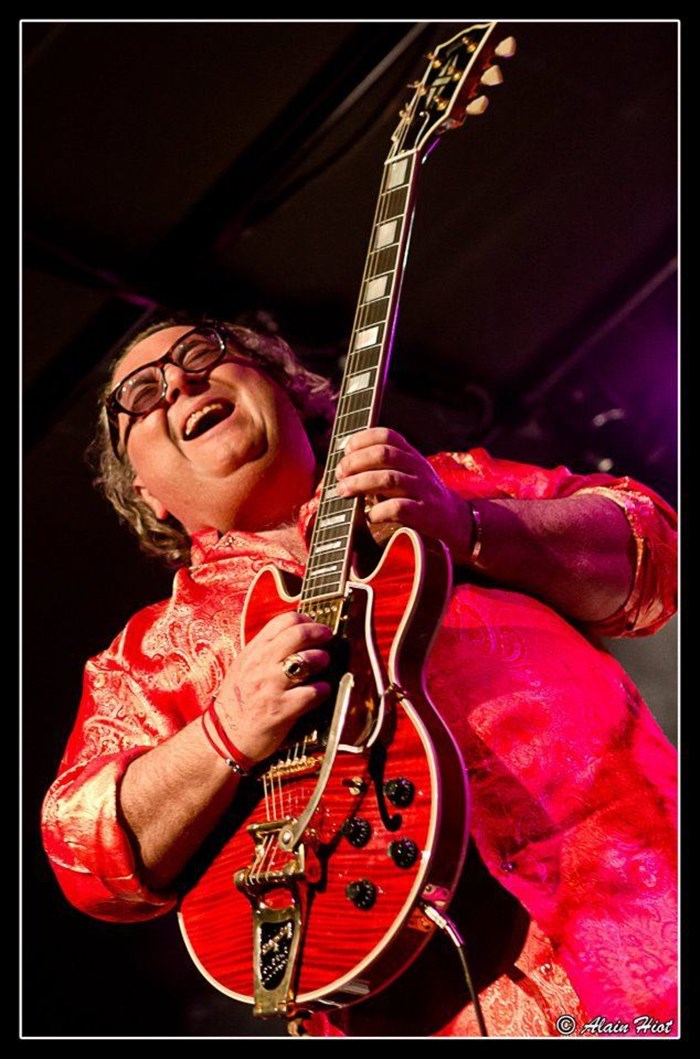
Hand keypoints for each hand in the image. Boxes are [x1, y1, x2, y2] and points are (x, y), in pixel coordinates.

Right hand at [214, 612, 332, 762]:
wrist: (223, 736)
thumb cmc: (238, 701)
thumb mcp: (244, 666)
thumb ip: (266, 650)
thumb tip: (296, 635)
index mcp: (253, 651)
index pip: (283, 621)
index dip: (306, 620)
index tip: (315, 626)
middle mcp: (261, 665)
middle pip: (298, 635)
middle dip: (320, 633)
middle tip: (328, 637)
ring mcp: (271, 687)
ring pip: (307, 661)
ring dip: (322, 659)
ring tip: (323, 664)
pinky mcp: (281, 710)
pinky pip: (312, 693)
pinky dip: (322, 690)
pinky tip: (321, 691)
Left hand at [335, 427, 473, 561]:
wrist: (454, 519)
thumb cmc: (419, 495)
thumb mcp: (406, 472)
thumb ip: (382, 465)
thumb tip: (343, 465)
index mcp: (411, 455)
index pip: (387, 435)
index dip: (363, 439)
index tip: (345, 450)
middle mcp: (418, 468)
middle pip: (384, 454)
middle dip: (356, 462)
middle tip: (339, 474)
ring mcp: (423, 490)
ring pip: (389, 479)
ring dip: (360, 483)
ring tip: (343, 491)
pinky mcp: (425, 514)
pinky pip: (398, 508)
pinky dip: (378, 511)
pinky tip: (368, 516)